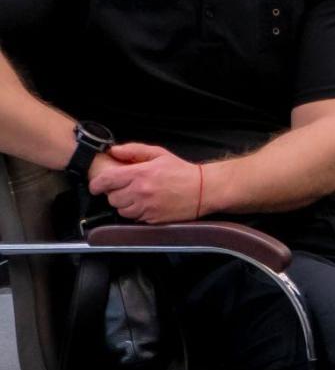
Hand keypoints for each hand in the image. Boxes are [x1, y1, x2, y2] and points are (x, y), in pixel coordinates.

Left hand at [89, 143, 206, 224]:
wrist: (203, 190)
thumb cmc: (181, 171)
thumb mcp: (159, 154)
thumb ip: (134, 150)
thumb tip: (114, 151)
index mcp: (140, 174)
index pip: (105, 181)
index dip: (97, 184)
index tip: (97, 185)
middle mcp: (140, 192)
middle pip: (111, 198)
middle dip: (115, 193)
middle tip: (126, 188)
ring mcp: (146, 207)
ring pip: (121, 210)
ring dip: (125, 204)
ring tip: (137, 196)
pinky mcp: (151, 219)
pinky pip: (134, 218)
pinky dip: (136, 212)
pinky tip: (147, 204)